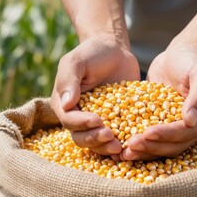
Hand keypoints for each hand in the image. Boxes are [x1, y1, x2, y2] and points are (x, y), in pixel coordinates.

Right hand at [51, 34, 139, 155]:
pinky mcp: (116, 122)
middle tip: (110, 136)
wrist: (115, 50)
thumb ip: (69, 80)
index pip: (69, 120)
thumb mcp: (76, 61)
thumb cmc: (92, 52)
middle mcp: (79, 117)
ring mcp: (98, 122)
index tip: (97, 120)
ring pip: (98, 142)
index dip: (82, 123)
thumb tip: (67, 103)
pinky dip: (123, 143)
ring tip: (120, 147)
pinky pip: (118, 137)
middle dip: (95, 139)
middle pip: (82, 137)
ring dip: (107, 147)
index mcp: (64, 104)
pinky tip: (133, 145)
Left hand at [121, 38, 196, 159]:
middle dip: (151, 147)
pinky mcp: (162, 124)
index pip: (185, 133)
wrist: (181, 52)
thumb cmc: (192, 59)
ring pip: (161, 146)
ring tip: (123, 152)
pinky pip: (151, 137)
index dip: (166, 135)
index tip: (147, 134)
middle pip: (172, 145)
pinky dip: (138, 142)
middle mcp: (194, 128)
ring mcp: (177, 128)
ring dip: (143, 150)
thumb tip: (191, 121)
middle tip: (129, 147)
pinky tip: (120, 144)